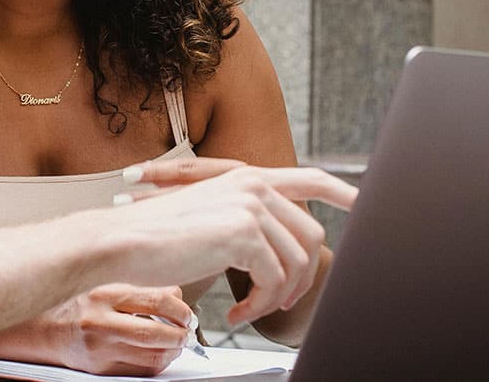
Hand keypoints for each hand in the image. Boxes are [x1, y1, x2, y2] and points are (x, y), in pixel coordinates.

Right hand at [46, 284, 191, 375]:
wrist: (47, 329)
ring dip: (172, 351)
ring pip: (151, 357)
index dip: (180, 310)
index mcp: (105, 294)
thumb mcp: (108, 285)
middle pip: (154, 334)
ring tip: (176, 343)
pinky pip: (140, 372)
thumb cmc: (79, 304)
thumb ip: (142, 288)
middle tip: (187, 331)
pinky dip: (157, 364)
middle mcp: (100, 322)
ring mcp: (99, 349)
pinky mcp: (100, 370)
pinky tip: (159, 353)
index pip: (156, 300)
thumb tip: (176, 295)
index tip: (186, 314)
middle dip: (180, 335)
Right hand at [111, 159, 356, 326]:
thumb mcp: (211, 218)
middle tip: (275, 302)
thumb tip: (283, 248)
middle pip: (311, 236)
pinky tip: (235, 310)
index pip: (312, 178)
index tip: (365, 205)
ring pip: (297, 262)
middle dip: (300, 277)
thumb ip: (249, 222)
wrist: (122, 241)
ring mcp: (251, 206)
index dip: (344, 191)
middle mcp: (255, 185)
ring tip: (249, 309)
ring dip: (277, 297)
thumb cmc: (157, 238)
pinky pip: (274, 280)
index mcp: (248, 178)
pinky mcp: (244, 232)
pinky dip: (259, 304)